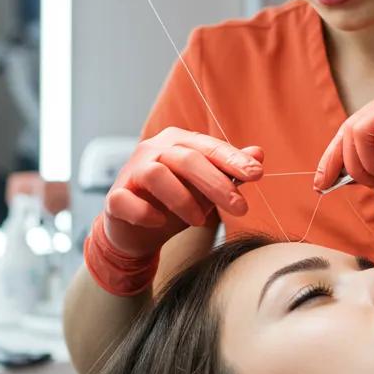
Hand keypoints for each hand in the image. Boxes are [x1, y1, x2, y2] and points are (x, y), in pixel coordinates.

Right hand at [85, 128, 262, 294]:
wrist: (136, 230)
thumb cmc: (175, 202)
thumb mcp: (207, 188)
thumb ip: (229, 170)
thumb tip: (258, 153)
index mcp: (178, 142)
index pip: (209, 147)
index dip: (233, 160)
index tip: (257, 174)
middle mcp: (154, 150)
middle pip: (187, 159)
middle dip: (216, 183)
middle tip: (240, 207)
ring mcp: (131, 172)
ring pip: (156, 174)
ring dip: (183, 199)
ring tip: (201, 221)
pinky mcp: (114, 197)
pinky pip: (126, 200)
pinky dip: (145, 211)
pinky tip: (160, 222)